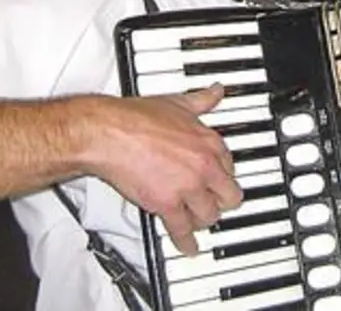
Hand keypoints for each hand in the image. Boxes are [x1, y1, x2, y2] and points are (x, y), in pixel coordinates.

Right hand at [83, 86, 241, 255]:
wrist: (109, 133)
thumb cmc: (136, 118)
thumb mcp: (177, 103)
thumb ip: (201, 100)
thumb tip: (216, 92)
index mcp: (209, 142)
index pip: (230, 166)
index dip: (224, 176)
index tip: (221, 182)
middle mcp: (204, 166)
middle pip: (229, 196)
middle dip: (221, 202)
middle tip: (215, 204)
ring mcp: (188, 187)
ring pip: (209, 216)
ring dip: (203, 220)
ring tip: (197, 222)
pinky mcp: (168, 205)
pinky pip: (183, 230)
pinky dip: (186, 242)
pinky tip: (188, 247)